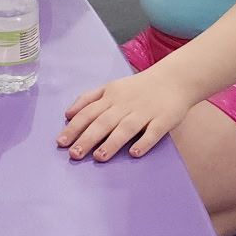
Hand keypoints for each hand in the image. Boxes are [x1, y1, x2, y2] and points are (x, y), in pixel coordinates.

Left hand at [58, 68, 195, 161]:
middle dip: (88, 138)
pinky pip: (153, 132)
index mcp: (111, 96)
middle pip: (104, 122)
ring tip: (99, 157)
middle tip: (74, 154)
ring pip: (126, 127)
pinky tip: (134, 153)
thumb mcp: (111, 87)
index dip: (74, 127)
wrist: (175, 79)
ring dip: (112, 142)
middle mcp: (125, 104)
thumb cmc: (138, 88)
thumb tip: (67, 114)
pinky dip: (144, 142)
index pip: (88, 112)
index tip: (61, 142)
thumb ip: (88, 99)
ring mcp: (145, 112)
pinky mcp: (163, 119)